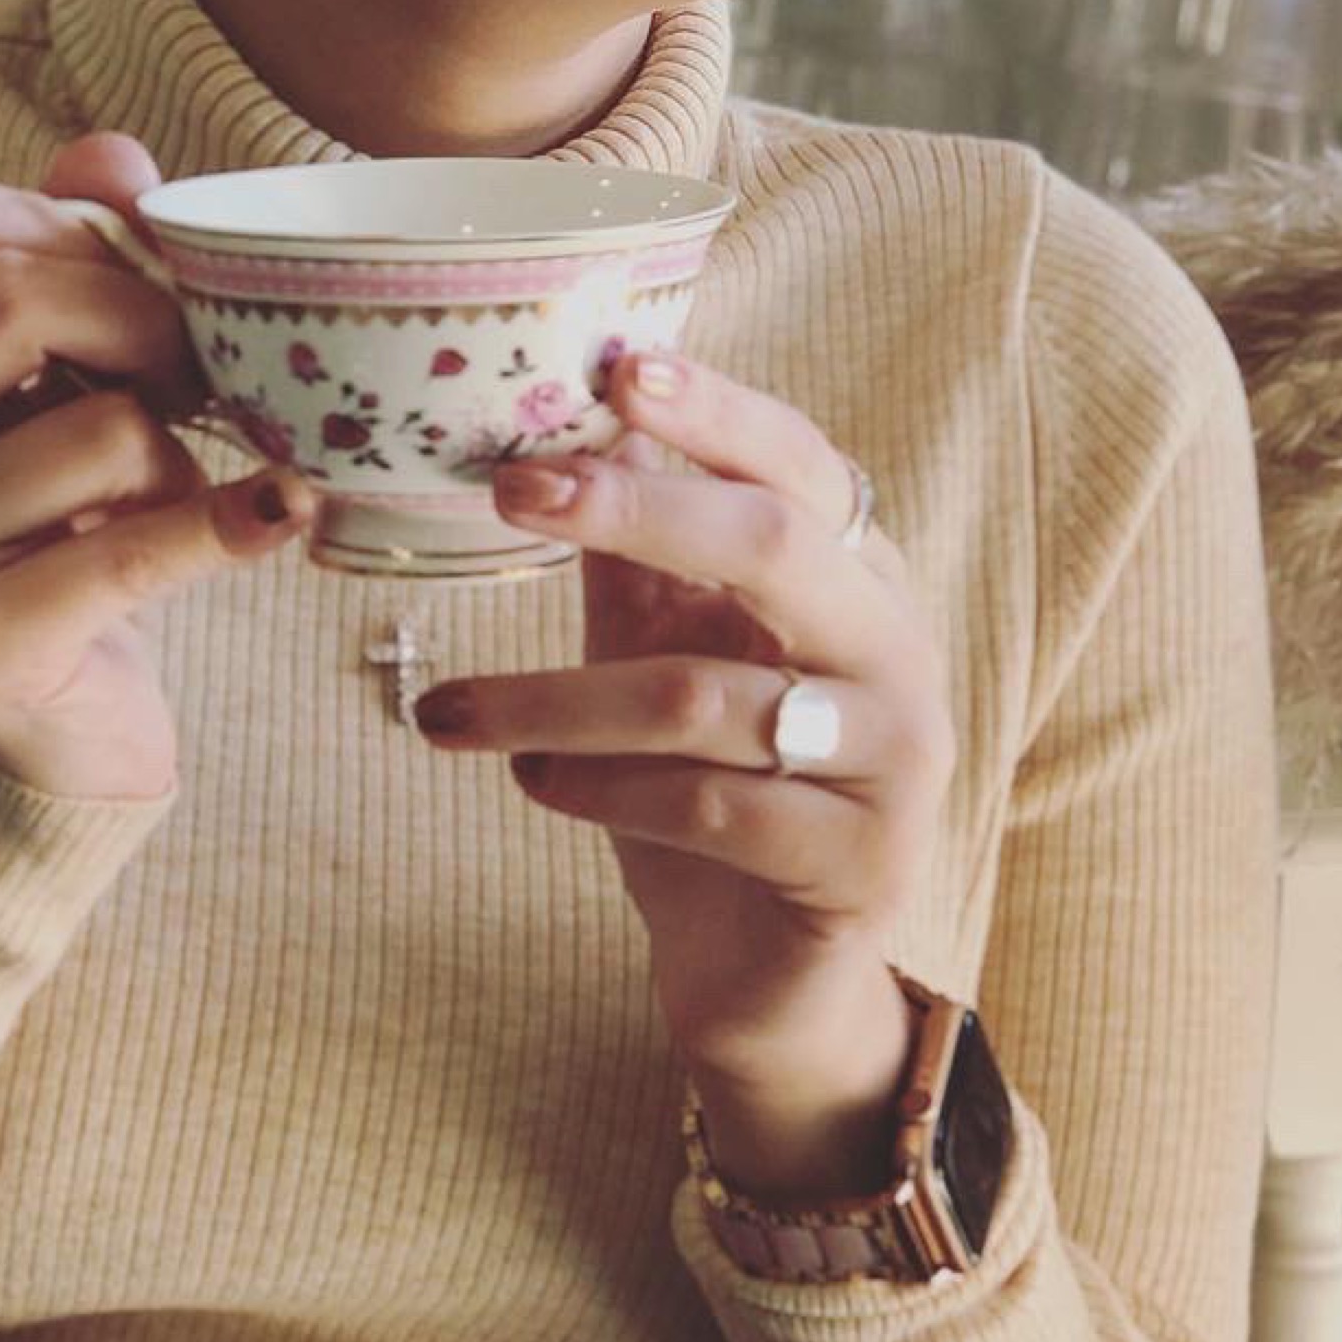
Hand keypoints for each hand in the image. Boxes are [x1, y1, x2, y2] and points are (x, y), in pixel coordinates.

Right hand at [0, 130, 314, 800]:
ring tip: (170, 498)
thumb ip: (74, 263)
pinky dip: (228, 527)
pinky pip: (127, 554)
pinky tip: (281, 514)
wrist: (33, 743)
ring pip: (96, 432)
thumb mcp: (56, 393)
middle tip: (195, 382)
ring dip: (176, 458)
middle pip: (12, 299)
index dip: (90, 243)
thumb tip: (110, 153)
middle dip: (144, 323)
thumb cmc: (56, 538)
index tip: (148, 304)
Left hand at [407, 354, 948, 1187]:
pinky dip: (597, 790)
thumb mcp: (663, 655)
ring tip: (445, 714)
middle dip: (632, 509)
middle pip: (771, 548)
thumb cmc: (704, 792)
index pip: (800, 466)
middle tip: (506, 492)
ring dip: (549, 700)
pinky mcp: (865, 862)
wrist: (769, 975)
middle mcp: (896, 654)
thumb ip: (632, 555)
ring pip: (703, 696)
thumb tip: (559, 427)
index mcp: (853, 583)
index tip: (617, 366)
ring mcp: (896, 761)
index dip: (717, 412)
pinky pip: (709, 806)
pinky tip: (530, 786)